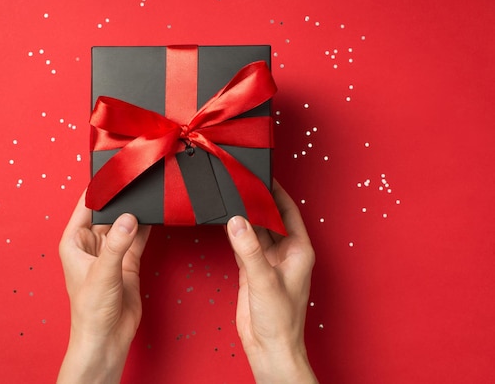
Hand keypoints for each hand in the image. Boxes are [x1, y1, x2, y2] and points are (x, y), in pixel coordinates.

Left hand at [57, 190, 150, 383]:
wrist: (107, 338)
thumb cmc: (89, 311)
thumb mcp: (102, 273)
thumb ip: (117, 244)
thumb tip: (129, 219)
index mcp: (74, 242)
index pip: (85, 206)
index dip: (98, 189)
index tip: (114, 173)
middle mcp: (92, 244)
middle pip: (107, 212)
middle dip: (121, 200)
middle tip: (137, 182)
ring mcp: (111, 252)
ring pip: (124, 224)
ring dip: (135, 213)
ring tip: (147, 196)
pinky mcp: (128, 262)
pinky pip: (137, 237)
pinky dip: (146, 227)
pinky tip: (154, 215)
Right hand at [226, 181, 317, 383]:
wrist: (269, 348)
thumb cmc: (281, 320)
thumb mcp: (264, 279)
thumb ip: (248, 249)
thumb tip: (237, 221)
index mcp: (299, 250)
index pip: (289, 211)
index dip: (277, 192)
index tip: (264, 176)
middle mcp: (284, 253)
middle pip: (270, 218)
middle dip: (257, 202)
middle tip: (241, 183)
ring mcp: (267, 261)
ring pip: (255, 230)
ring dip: (245, 217)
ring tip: (232, 197)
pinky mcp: (251, 271)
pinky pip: (243, 244)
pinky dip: (235, 233)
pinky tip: (226, 222)